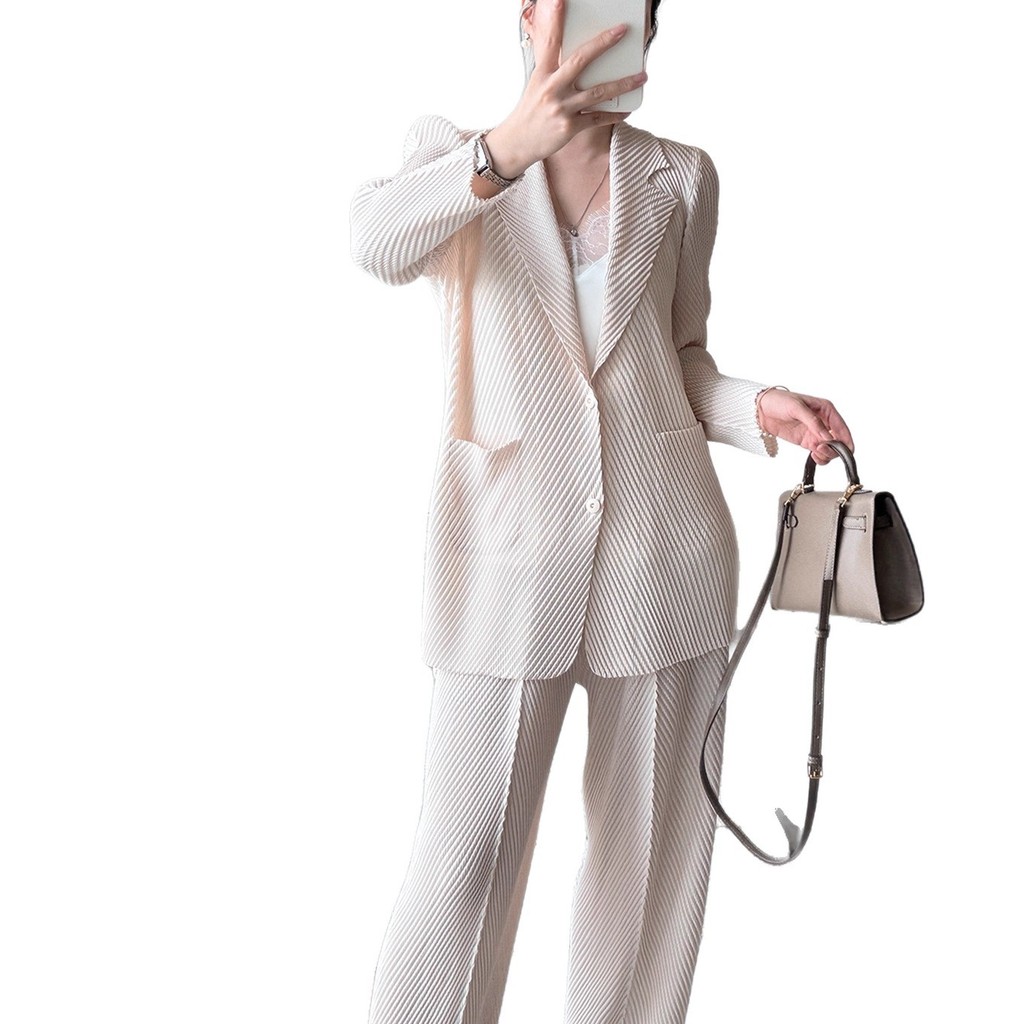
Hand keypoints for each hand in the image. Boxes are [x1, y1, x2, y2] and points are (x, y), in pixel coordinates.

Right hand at [482, 0, 646, 177]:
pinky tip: (627, 110)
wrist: (517, 142)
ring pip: (598, 92)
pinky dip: (614, 114)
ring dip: (623, 83)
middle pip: (581, 60)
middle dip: (604, 43)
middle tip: (623, 31)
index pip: (551, 40)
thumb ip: (554, 68)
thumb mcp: (537, 84)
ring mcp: (562, 108)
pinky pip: (598, 119)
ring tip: (642, 76)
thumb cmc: (530, 111)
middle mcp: (552, 88)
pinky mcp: (569, 127)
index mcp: (543, 73)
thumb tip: (576, 56)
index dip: (557, 19)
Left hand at [756, 388, 854, 465]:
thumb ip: (813, 422)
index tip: (839, 450)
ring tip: (815, 453)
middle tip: (820, 449)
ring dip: (827, 455)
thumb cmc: (779, 401)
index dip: (845, 441)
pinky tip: (813, 456)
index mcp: (827, 410)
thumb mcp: (797, 408)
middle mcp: (825, 422)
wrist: (761, 410)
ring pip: (831, 449)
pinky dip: (820, 457)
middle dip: (834, 449)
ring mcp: (816, 433)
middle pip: (840, 442)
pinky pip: (820, 452)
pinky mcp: (807, 441)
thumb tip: (827, 437)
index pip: (843, 428)